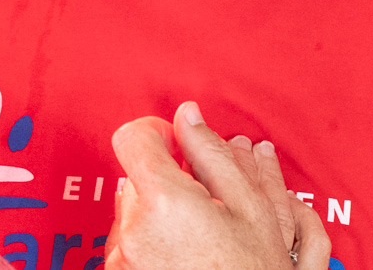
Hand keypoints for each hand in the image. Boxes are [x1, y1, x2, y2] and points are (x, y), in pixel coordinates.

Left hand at [107, 103, 330, 269]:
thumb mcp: (250, 208)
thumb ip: (212, 153)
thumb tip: (189, 116)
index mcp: (164, 202)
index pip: (133, 137)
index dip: (158, 133)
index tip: (177, 144)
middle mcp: (132, 231)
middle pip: (136, 177)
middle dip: (167, 182)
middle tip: (206, 206)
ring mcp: (122, 261)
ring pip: (132, 212)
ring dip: (159, 214)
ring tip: (199, 239)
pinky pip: (128, 244)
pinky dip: (151, 243)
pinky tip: (185, 258)